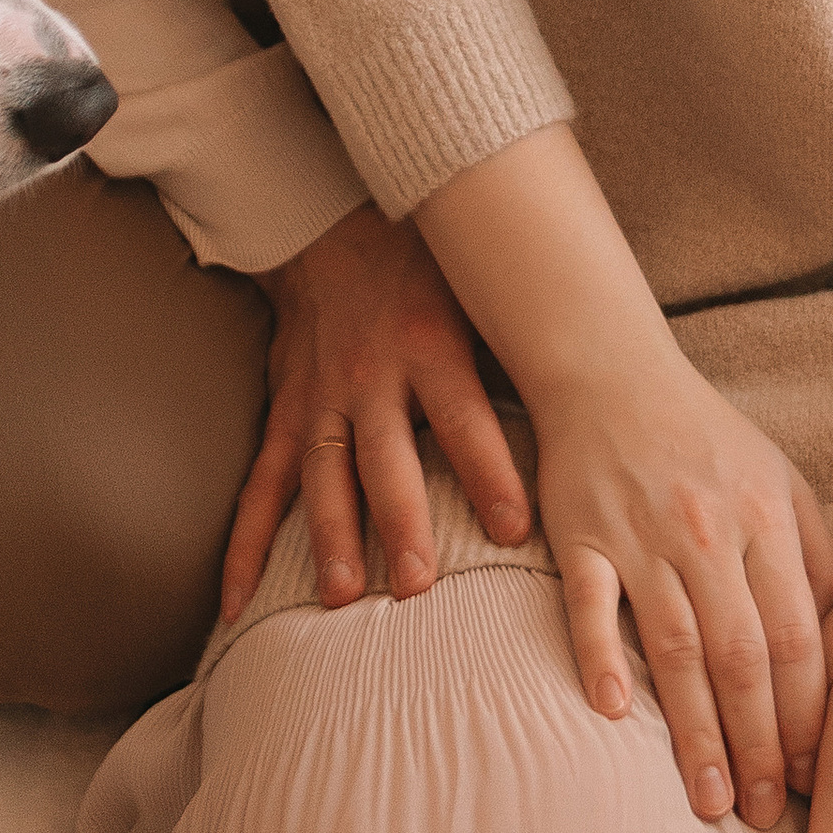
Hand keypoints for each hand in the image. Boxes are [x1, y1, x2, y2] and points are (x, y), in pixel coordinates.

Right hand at [220, 202, 531, 620]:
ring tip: (342, 596)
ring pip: (324, 474)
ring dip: (331, 536)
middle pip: (387, 457)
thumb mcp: (474, 294)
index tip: (515, 527)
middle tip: (418, 583)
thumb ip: (517, 351)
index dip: (491, 471)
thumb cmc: (423, 271)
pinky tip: (236, 603)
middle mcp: (372, 378)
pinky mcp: (286, 416)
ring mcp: (321, 401)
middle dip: (401, 519)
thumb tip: (596, 407)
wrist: (331, 229)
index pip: (466, 418)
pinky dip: (245, 546)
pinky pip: (261, 486)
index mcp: (430, 347)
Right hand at [416, 127, 832, 832]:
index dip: (809, 717)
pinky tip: (614, 714)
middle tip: (768, 820)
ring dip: (695, 731)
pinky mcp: (581, 535)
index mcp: (766, 522)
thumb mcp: (782, 484)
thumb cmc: (706, 439)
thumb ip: (815, 563)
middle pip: (744, 657)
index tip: (817, 781)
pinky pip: (590, 604)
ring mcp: (642, 535)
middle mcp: (710, 533)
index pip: (798, 639)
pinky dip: (601, 657)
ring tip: (708, 803)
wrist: (612, 371)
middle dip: (760, 746)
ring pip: (677, 647)